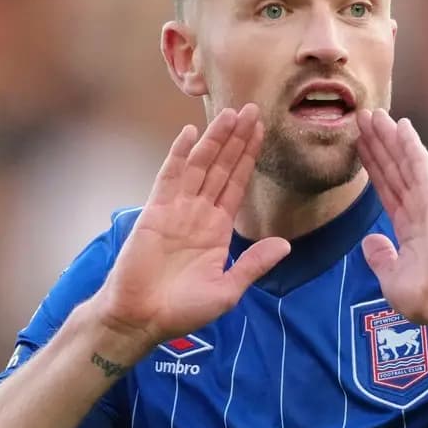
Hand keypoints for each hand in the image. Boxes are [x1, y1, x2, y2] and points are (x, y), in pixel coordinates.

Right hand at [94, 104, 291, 352]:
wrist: (142, 318)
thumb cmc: (182, 310)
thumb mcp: (227, 290)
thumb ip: (254, 265)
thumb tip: (285, 246)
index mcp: (218, 230)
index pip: (237, 185)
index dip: (249, 158)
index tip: (262, 132)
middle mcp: (199, 214)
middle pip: (221, 167)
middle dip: (237, 139)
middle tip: (253, 109)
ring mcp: (176, 210)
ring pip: (199, 166)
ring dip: (214, 140)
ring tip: (230, 113)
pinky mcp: (155, 212)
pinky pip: (169, 177)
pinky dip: (179, 155)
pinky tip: (190, 133)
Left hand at [355, 109, 427, 330]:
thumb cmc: (426, 297)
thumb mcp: (391, 279)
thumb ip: (381, 257)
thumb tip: (371, 241)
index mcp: (408, 228)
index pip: (386, 190)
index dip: (373, 166)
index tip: (360, 146)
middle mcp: (418, 210)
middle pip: (393, 169)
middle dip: (378, 144)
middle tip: (363, 119)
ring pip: (404, 162)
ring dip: (389, 138)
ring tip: (374, 114)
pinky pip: (420, 166)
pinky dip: (411, 145)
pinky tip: (401, 125)